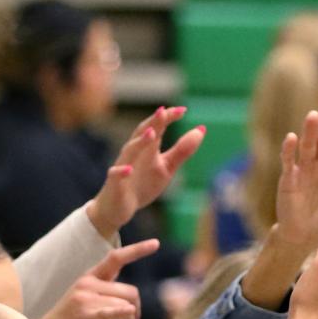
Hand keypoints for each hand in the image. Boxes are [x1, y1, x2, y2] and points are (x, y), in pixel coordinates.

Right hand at [32, 240, 154, 318]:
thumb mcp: (87, 299)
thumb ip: (105, 290)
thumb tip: (127, 292)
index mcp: (90, 277)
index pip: (116, 257)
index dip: (137, 250)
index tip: (156, 243)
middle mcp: (88, 283)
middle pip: (129, 290)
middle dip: (137, 309)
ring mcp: (85, 297)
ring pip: (125, 304)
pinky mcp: (85, 314)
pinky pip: (112, 311)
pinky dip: (123, 315)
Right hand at [86, 107, 206, 234]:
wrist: (117, 209)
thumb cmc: (142, 184)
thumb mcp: (166, 167)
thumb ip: (182, 150)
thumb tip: (202, 129)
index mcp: (147, 148)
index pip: (156, 127)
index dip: (167, 118)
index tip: (182, 109)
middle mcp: (134, 154)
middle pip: (141, 134)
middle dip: (152, 123)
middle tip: (163, 111)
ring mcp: (122, 167)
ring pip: (129, 152)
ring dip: (139, 142)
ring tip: (151, 133)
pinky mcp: (115, 185)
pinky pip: (116, 176)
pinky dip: (121, 172)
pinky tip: (129, 169)